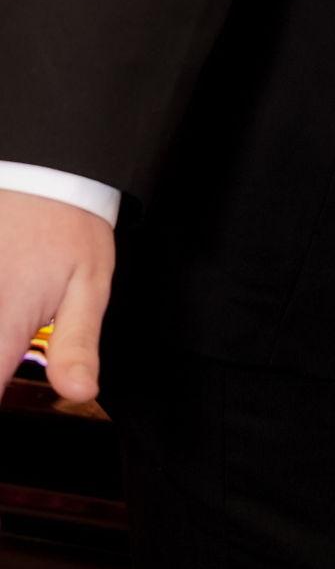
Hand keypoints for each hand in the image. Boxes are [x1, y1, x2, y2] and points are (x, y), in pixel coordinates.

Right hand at [0, 188, 114, 403]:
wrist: (43, 173)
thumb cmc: (69, 225)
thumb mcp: (91, 284)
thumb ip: (78, 346)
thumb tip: (80, 392)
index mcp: (5, 325)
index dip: (2, 396)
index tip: (11, 391)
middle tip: (15, 354)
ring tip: (16, 319)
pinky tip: (7, 305)